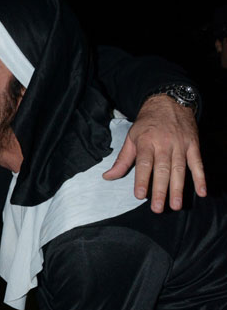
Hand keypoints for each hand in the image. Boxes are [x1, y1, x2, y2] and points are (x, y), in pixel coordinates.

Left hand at [103, 95, 206, 212]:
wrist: (169, 101)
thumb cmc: (148, 123)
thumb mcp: (131, 137)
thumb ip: (122, 160)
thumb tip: (108, 176)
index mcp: (146, 141)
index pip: (144, 163)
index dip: (142, 179)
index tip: (140, 195)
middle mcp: (164, 143)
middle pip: (162, 169)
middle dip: (160, 190)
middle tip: (158, 208)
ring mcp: (180, 145)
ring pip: (179, 169)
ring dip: (178, 188)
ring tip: (176, 204)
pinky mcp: (193, 145)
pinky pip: (197, 163)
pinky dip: (201, 178)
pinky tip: (202, 192)